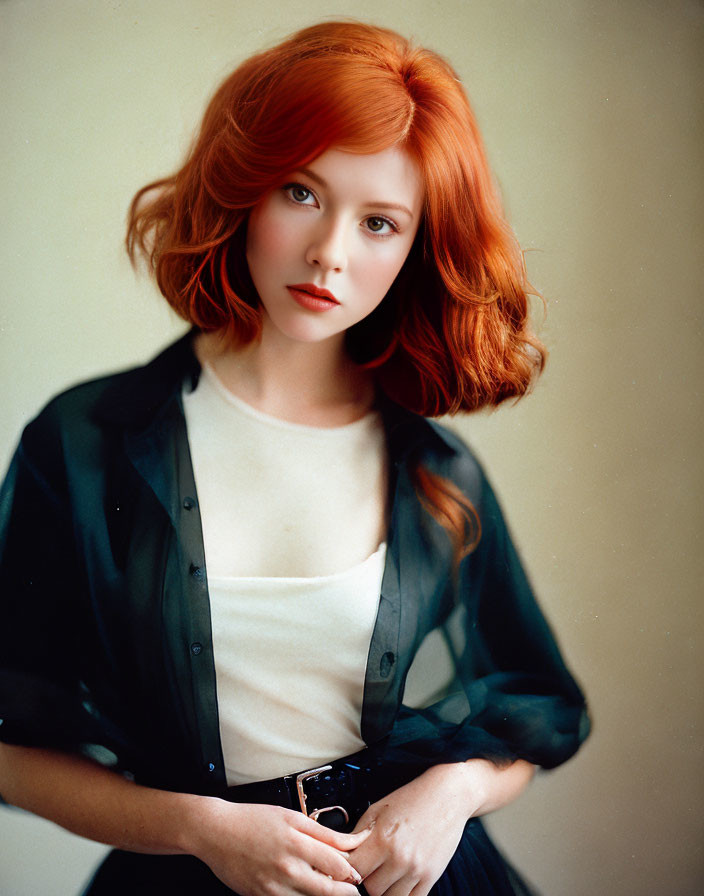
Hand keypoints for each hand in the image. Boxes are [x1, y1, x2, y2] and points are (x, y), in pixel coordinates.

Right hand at [191, 799, 370, 894]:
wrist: (217, 832)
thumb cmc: (253, 820)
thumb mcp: (292, 817)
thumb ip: (324, 832)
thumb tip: (351, 841)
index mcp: (297, 844)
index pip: (338, 866)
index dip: (352, 872)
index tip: (356, 873)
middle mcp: (287, 868)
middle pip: (328, 891)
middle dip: (345, 892)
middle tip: (351, 890)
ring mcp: (273, 887)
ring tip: (328, 889)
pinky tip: (304, 890)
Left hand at [347, 764, 475, 895]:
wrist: (447, 795)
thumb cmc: (410, 799)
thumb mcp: (377, 809)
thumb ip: (357, 835)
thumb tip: (340, 855)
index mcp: (382, 839)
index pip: (353, 870)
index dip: (347, 869)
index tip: (348, 865)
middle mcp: (399, 858)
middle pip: (370, 889)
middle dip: (366, 879)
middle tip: (370, 866)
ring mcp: (417, 870)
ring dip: (384, 889)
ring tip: (385, 872)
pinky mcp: (431, 876)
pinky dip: (402, 894)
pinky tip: (399, 880)